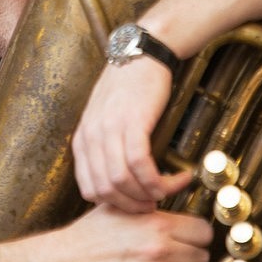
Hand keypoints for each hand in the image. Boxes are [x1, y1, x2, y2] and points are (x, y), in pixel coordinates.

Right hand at [63, 204, 212, 261]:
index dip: (198, 232)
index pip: (203, 231)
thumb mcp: (120, 205)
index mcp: (156, 224)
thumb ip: (150, 197)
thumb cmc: (92, 233)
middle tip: (181, 250)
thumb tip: (177, 180)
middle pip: (202, 255)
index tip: (192, 235)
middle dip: (193, 252)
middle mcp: (160, 250)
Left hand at [72, 57, 190, 212]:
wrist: (141, 54)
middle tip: (155, 206)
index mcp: (81, 139)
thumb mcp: (103, 118)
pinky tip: (179, 177)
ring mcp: (109, 130)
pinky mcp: (133, 123)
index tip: (136, 205)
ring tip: (170, 190)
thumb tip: (118, 182)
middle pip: (106, 191)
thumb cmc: (128, 87)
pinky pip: (142, 166)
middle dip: (133, 206)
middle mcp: (91, 137)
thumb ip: (103, 147)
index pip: (89, 189)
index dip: (115, 205)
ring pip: (124, 183)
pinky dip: (161, 180)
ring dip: (150, 195)